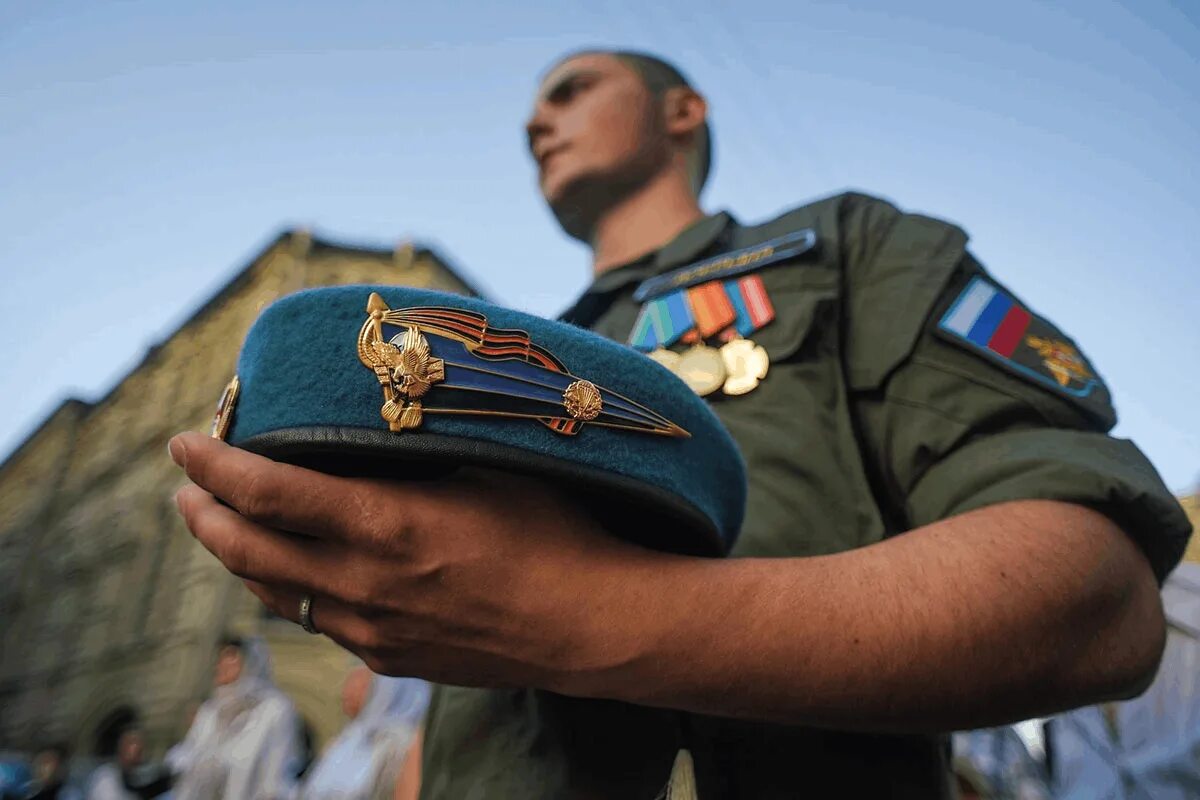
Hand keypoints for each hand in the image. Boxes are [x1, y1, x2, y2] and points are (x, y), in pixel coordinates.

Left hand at [168, 431, 672, 689]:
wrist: (590, 625)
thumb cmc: (552, 532)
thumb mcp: (485, 467)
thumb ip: (417, 454)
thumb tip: (372, 419)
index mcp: (384, 524)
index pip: (266, 492)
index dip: (213, 465)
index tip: (184, 442)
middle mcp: (363, 583)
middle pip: (246, 551)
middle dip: (204, 516)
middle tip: (188, 488)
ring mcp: (372, 629)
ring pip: (273, 593)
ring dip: (239, 557)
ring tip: (228, 527)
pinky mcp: (389, 659)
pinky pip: (318, 621)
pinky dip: (290, 589)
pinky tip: (299, 572)